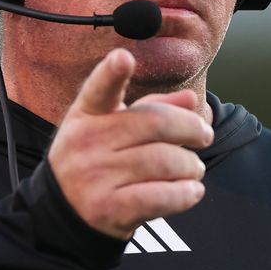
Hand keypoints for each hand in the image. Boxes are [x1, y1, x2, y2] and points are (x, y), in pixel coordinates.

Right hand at [48, 49, 213, 238]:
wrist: (66, 211)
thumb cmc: (98, 159)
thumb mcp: (112, 127)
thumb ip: (152, 109)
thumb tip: (191, 99)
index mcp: (87, 114)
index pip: (99, 90)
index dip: (112, 73)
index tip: (123, 58)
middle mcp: (87, 143)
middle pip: (156, 124)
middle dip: (192, 128)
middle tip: (204, 135)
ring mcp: (95, 177)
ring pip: (165, 162)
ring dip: (191, 166)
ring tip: (193, 168)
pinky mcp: (108, 209)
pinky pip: (161, 196)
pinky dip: (186, 193)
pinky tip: (191, 190)